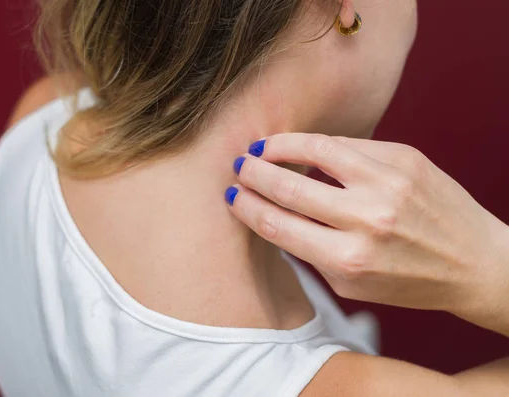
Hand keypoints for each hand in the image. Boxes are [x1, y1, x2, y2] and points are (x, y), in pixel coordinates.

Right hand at [227, 133, 508, 335]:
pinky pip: (349, 144)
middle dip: (254, 173)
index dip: (247, 206)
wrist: (475, 263)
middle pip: (289, 187)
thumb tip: (271, 211)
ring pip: (317, 150)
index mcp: (348, 260)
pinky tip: (304, 147)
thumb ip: (310, 251)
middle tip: (238, 165)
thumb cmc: (409, 279)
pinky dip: (319, 145)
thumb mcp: (351, 284)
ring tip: (262, 146)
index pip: (278, 224)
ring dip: (280, 145)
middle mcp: (367, 219)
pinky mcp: (406, 158)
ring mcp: (389, 182)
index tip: (232, 196)